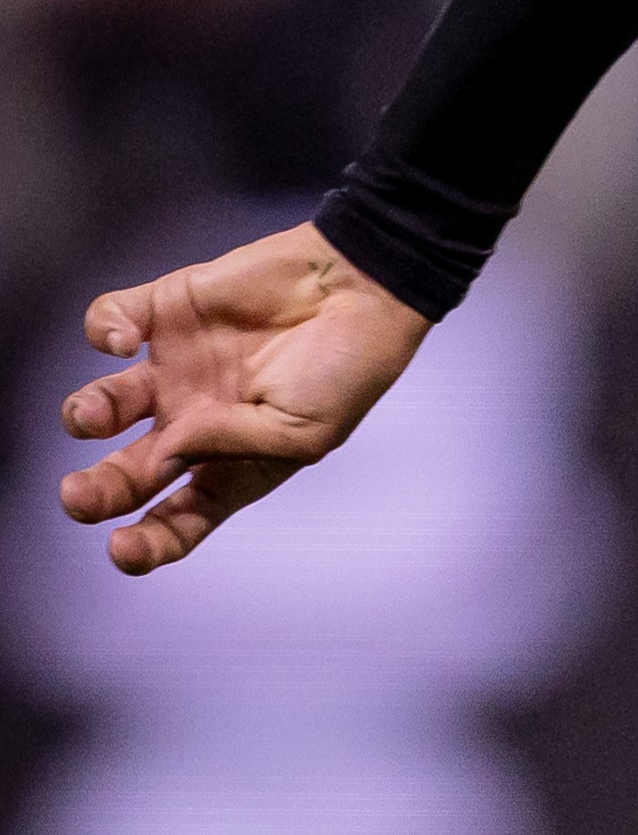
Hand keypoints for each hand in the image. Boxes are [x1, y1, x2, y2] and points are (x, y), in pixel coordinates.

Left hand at [55, 223, 431, 575]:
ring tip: (100, 415)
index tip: (123, 549)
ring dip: (85, 416)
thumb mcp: (305, 432)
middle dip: (96, 491)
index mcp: (233, 459)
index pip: (181, 514)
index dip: (148, 542)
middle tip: (79, 494)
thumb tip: (166, 447)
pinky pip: (106, 323)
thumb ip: (233, 446)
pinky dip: (103, 331)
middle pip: (126, 471)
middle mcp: (195, 419)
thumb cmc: (349, 366)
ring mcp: (176, 366)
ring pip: (100, 405)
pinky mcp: (165, 311)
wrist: (361, 284)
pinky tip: (127, 338)